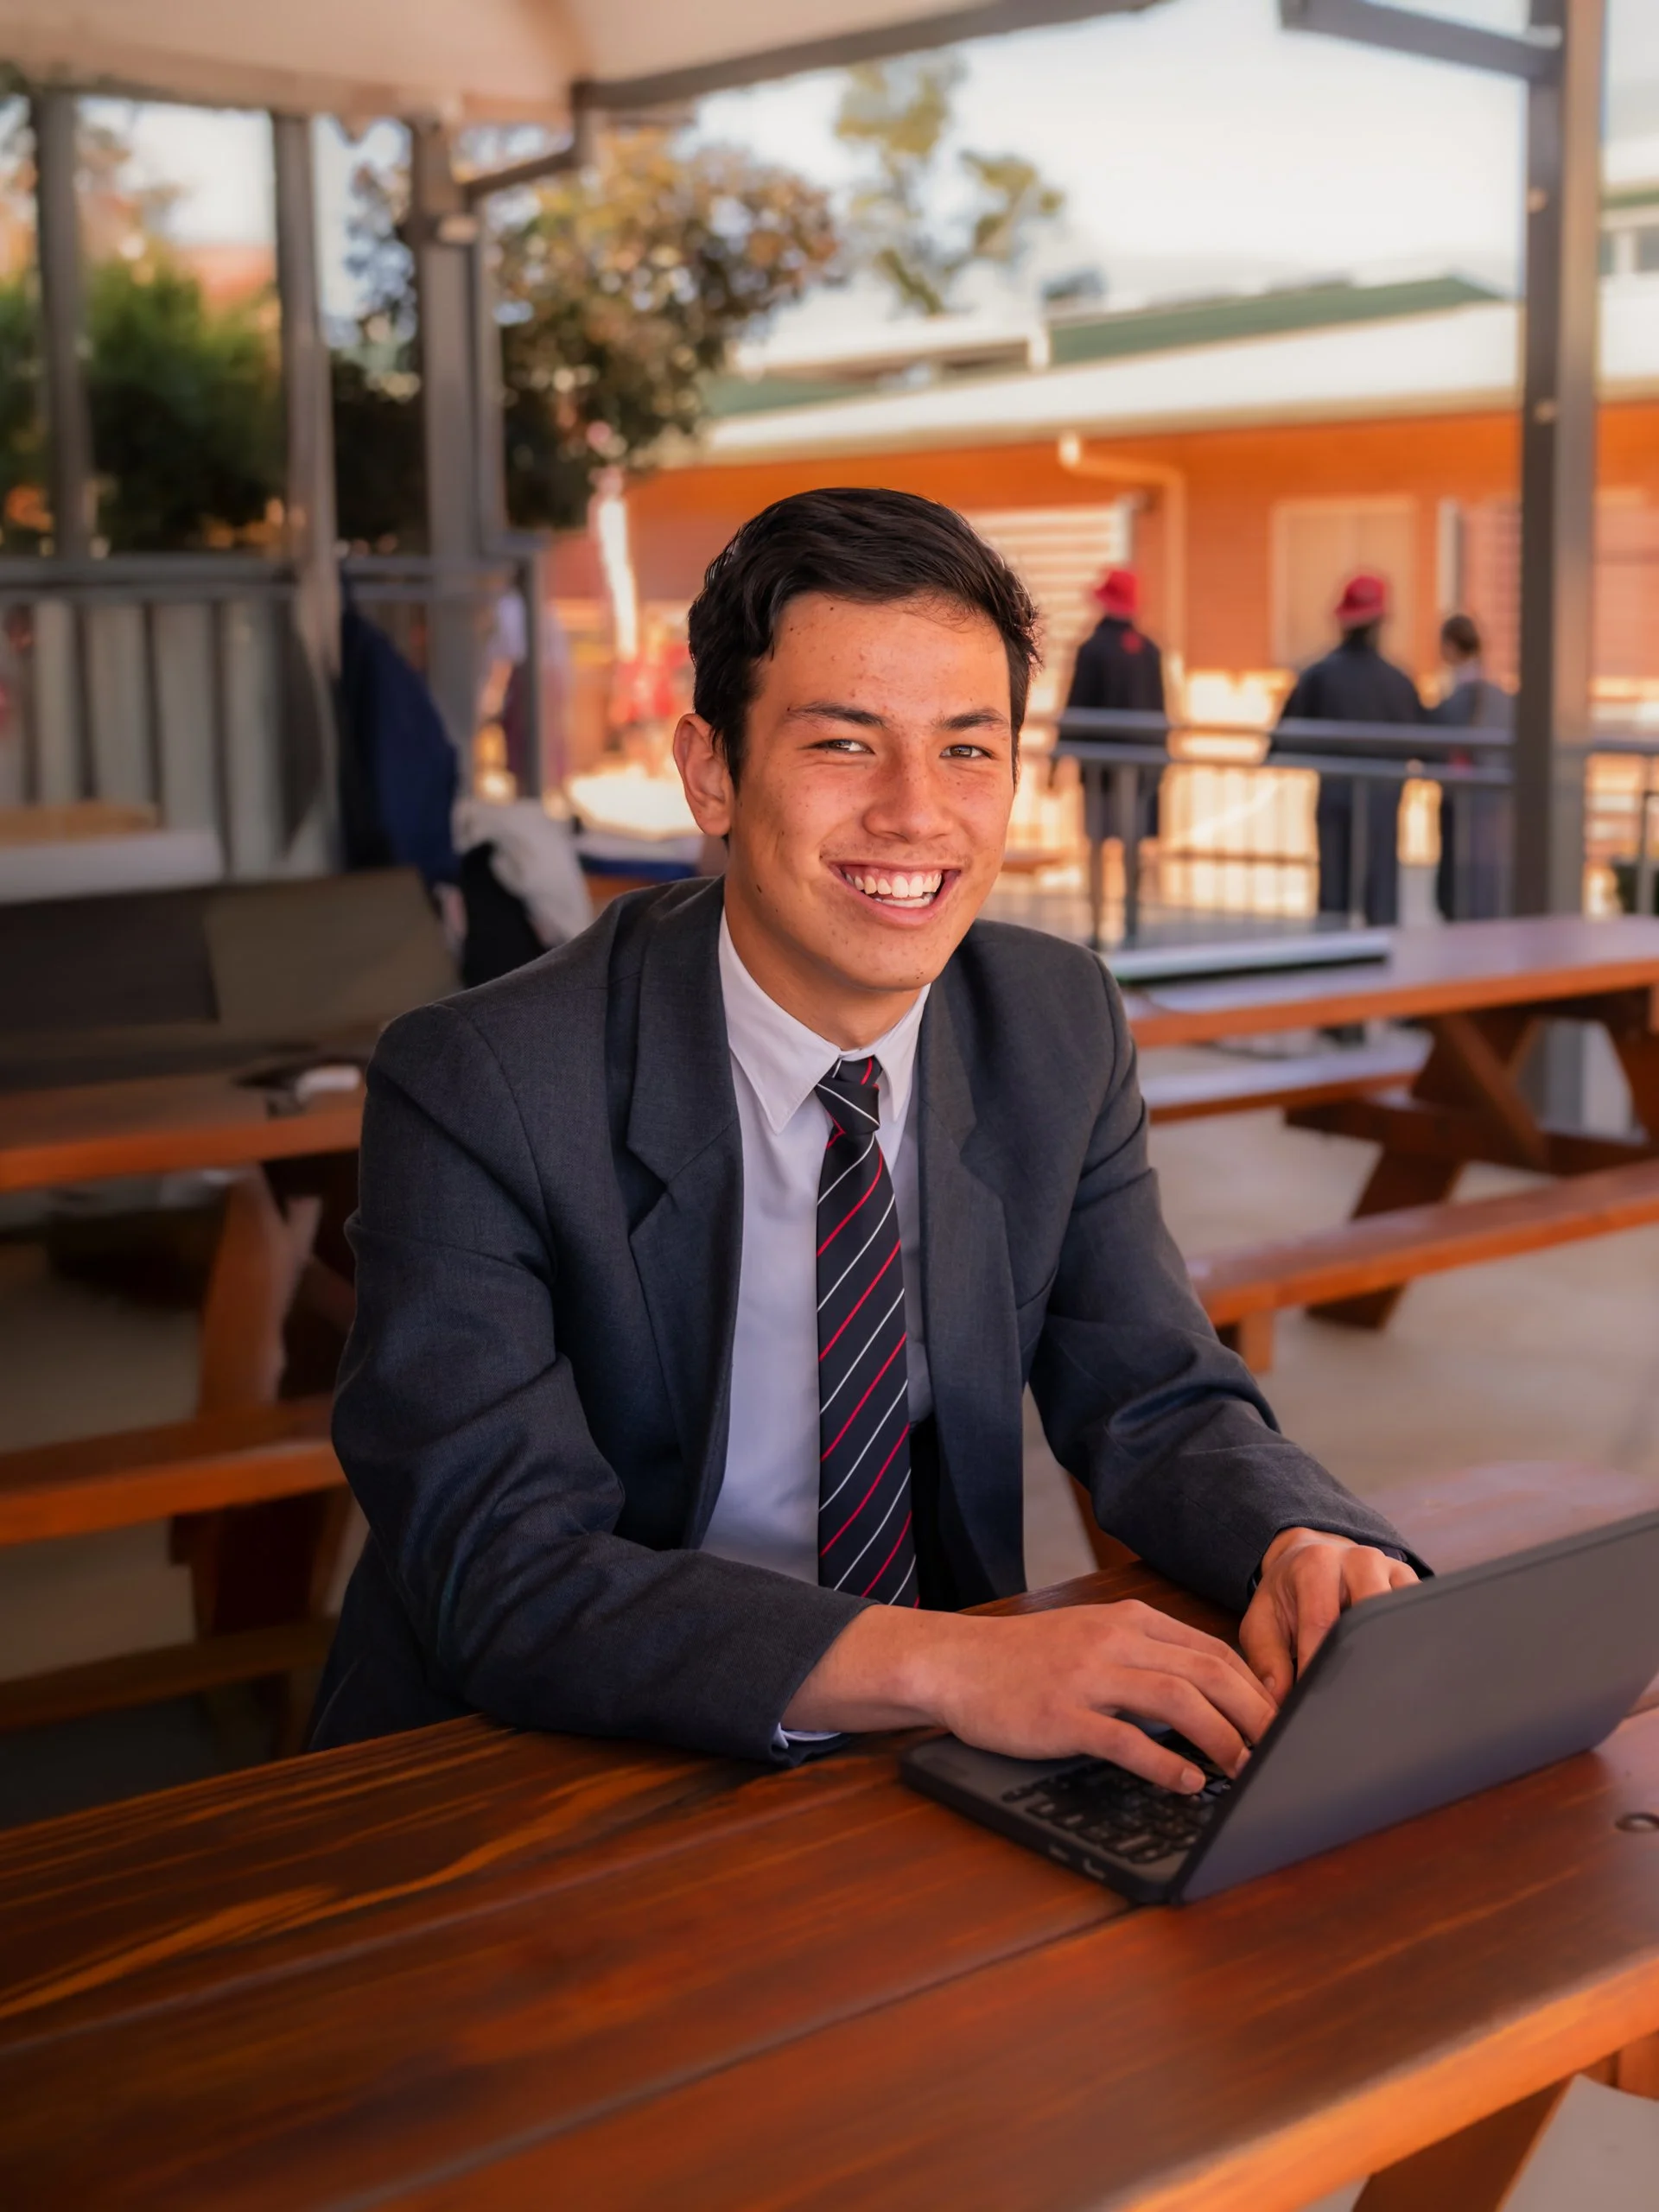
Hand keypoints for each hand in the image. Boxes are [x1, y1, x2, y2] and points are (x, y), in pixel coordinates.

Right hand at [785, 1600, 1278, 1793]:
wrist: (954, 1662)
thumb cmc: (1024, 1659)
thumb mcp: (1090, 1638)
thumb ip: (1143, 1656)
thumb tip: (1207, 1694)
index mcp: (1127, 1620)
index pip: (1213, 1649)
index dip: (1256, 1688)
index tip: (1279, 1723)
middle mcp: (1114, 1640)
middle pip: (1208, 1671)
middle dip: (1254, 1714)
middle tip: (1279, 1751)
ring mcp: (1088, 1675)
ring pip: (1178, 1699)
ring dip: (1222, 1737)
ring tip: (1243, 1769)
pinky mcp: (1062, 1714)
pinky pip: (1127, 1738)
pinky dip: (1166, 1763)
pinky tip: (1186, 1782)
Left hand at [1241, 1528, 1417, 1704]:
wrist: (1310, 1558)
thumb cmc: (1287, 1595)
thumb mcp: (1263, 1620)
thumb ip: (1266, 1658)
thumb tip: (1281, 1699)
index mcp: (1315, 1564)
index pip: (1322, 1623)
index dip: (1317, 1666)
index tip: (1313, 1702)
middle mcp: (1358, 1559)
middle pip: (1368, 1617)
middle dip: (1357, 1662)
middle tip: (1349, 1702)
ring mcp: (1390, 1568)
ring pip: (1398, 1616)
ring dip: (1388, 1653)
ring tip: (1374, 1688)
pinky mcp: (1411, 1582)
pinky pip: (1419, 1615)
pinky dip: (1411, 1643)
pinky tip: (1398, 1668)